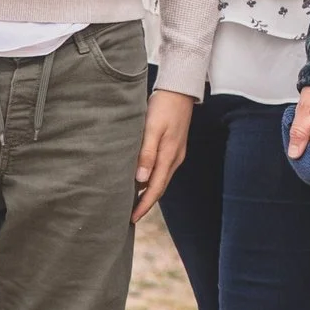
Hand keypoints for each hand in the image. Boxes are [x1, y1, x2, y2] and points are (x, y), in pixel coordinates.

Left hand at [133, 90, 194, 221]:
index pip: (155, 188)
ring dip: (148, 192)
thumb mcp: (151, 128)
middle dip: (146, 203)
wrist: (179, 90)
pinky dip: (152, 179)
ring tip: (132, 201)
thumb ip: (146, 153)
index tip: (132, 219)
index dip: (144, 205)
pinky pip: (163, 169)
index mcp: (169, 156)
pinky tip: (142, 179)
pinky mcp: (174, 147)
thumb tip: (141, 179)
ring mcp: (176, 153)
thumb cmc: (163, 106)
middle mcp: (175, 158)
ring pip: (161, 179)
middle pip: (159, 187)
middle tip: (129, 216)